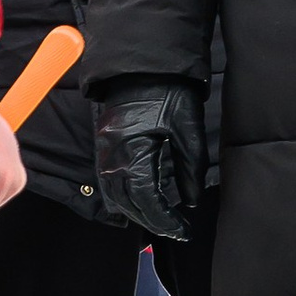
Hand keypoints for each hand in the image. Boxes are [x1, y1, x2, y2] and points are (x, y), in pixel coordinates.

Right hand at [92, 79, 206, 241]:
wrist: (143, 63)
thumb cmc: (170, 91)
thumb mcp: (188, 129)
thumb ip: (190, 169)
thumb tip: (191, 201)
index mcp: (135, 153)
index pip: (147, 201)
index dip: (166, 220)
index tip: (184, 231)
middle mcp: (114, 157)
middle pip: (128, 204)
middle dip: (152, 222)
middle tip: (176, 231)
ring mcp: (105, 151)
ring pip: (115, 196)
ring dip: (135, 213)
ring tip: (159, 222)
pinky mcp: (105, 145)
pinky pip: (108, 181)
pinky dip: (122, 197)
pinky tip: (137, 203)